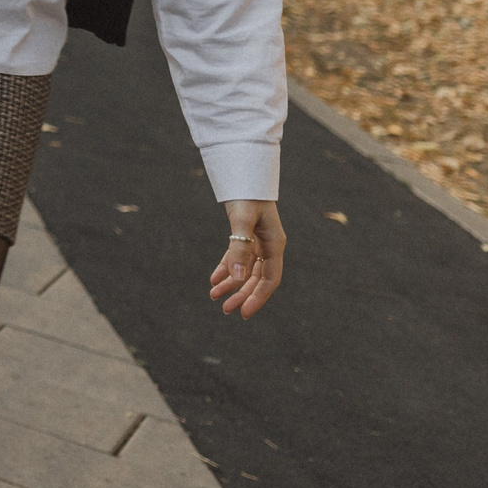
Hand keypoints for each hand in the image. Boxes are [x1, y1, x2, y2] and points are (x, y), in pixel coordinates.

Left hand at [209, 200, 285, 318]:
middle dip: (242, 294)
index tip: (244, 312)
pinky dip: (225, 269)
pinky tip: (213, 280)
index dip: (258, 297)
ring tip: (214, 296)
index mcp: (275, 244)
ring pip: (246, 270)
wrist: (243, 174)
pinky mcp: (245, 236)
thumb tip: (238, 279)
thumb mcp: (241, 221)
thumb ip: (239, 249)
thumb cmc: (247, 195)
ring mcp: (257, 242)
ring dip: (232, 284)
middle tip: (225, 310)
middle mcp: (269, 246)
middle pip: (257, 278)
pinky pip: (237, 259)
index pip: (269, 279)